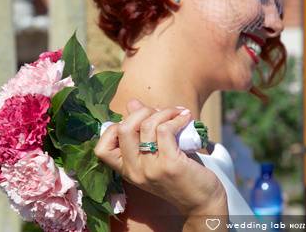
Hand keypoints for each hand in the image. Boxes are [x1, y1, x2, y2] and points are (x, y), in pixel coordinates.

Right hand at [94, 98, 226, 215]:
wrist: (202, 202)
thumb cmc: (180, 175)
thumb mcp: (156, 153)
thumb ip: (143, 130)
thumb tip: (132, 103)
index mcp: (127, 170)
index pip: (102, 148)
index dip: (116, 127)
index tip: (139, 121)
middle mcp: (135, 171)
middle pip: (123, 129)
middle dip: (142, 112)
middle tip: (160, 112)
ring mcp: (151, 169)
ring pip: (147, 125)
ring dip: (164, 112)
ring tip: (178, 112)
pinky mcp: (170, 165)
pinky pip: (165, 130)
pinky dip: (176, 118)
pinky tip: (185, 117)